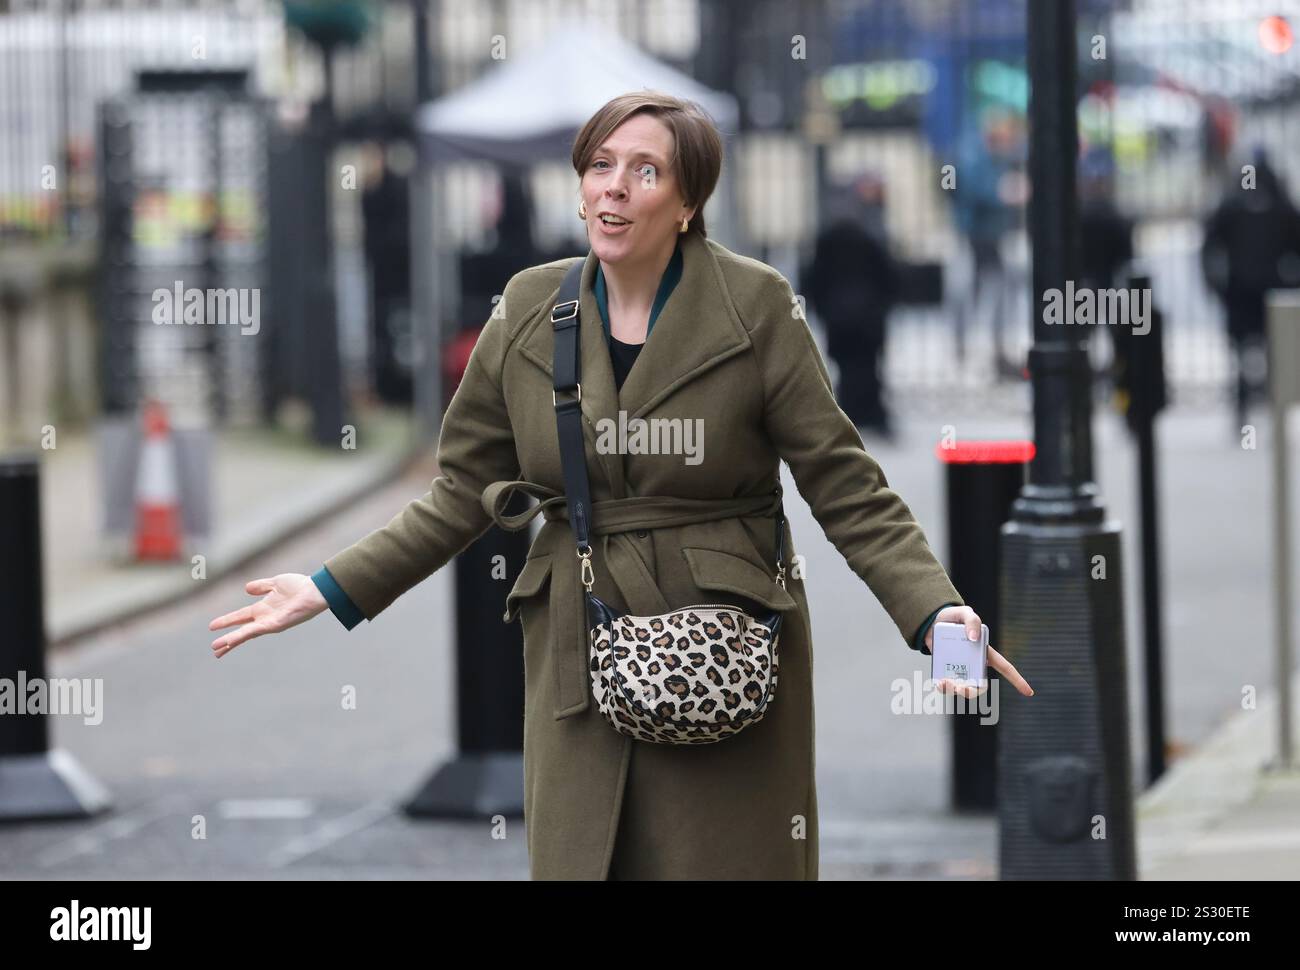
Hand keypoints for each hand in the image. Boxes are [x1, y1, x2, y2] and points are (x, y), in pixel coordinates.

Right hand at [208, 573, 327, 657]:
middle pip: (241, 631)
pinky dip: (243, 635)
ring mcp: (270, 623)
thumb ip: (261, 586)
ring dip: (231, 641)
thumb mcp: (275, 583)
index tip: (212, 627)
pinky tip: (232, 640)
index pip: (241, 618)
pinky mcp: (276, 625)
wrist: (315, 589)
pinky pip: (256, 631)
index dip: (227, 622)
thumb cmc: (300, 586)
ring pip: (246, 634)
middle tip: (214, 648)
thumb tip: (246, 589)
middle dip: (227, 639)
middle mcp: (265, 618)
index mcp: (263, 609)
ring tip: (217, 649)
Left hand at [925, 605, 1033, 697]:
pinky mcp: (945, 670)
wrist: (931, 620)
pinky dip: (942, 688)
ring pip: (962, 688)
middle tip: (961, 688)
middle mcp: (974, 664)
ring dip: (955, 691)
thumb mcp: (965, 613)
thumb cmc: (953, 618)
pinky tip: (938, 683)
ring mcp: (960, 669)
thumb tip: (973, 638)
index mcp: (985, 652)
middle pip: (980, 686)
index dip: (1018, 680)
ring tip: (944, 683)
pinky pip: (946, 686)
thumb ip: (972, 620)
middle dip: (972, 692)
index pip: (1005, 668)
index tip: (1030, 693)